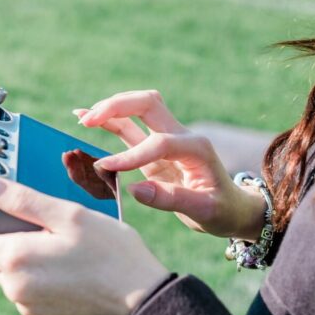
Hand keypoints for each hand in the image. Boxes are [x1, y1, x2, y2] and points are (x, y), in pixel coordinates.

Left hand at [0, 173, 169, 314]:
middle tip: (45, 229)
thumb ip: (21, 200)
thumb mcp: (69, 215)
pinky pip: (29, 296)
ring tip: (64, 251)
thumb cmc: (111, 251)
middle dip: (9, 243)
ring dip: (27, 263)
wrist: (143, 301)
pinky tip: (71, 273)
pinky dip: (42, 283)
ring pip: (12, 278)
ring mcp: (28, 309)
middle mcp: (14, 288)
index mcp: (15, 258)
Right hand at [76, 90, 265, 239]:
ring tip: (82, 116)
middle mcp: (182, 136)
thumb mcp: (204, 210)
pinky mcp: (155, 149)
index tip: (106, 168)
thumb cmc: (221, 210)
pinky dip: (109, 121)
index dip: (131, 155)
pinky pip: (130, 127)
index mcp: (197, 149)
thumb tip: (133, 189)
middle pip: (148, 104)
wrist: (231, 208)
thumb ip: (169, 199)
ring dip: (111, 109)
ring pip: (138, 109)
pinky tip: (86, 117)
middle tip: (89, 120)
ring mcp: (167, 139)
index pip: (159, 143)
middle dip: (118, 106)